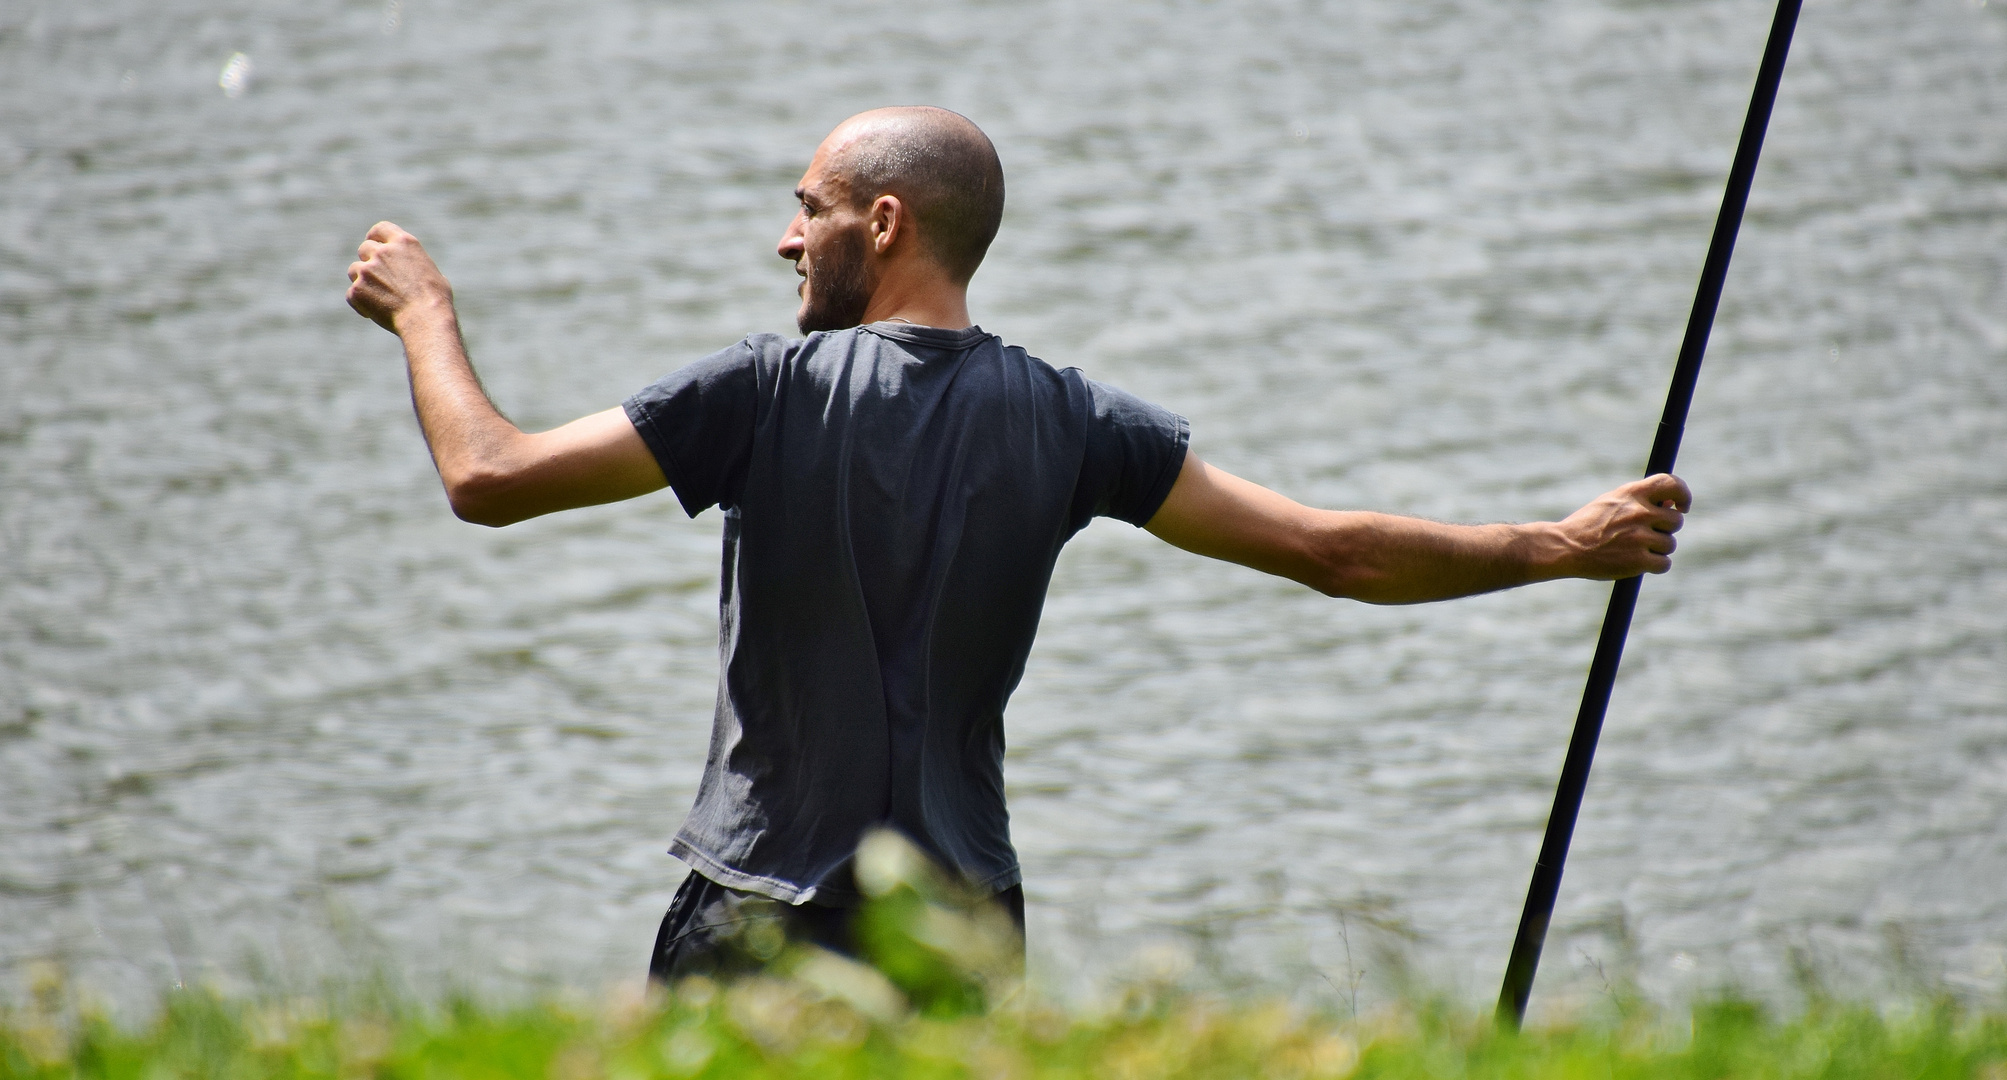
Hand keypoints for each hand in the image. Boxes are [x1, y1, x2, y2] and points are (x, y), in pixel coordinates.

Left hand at [346, 221, 452, 333]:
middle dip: (368, 261)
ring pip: (354, 270)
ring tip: (379, 298)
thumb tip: (410, 271)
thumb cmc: (436, 300)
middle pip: (364, 249)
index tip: (374, 243)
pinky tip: (374, 312)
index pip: (381, 229)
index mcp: (404, 243)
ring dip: (362, 281)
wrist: (425, 320)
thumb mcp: (432, 272)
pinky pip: (352, 294)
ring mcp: (367, 270)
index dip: (375, 237)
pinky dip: (360, 302)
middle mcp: (383, 252)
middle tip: (377, 278)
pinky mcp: (357, 289)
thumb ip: (414, 265)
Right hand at [1553, 473, 1690, 578]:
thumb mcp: (1612, 502)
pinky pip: (1664, 563)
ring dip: (1656, 549)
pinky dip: (1654, 566)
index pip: (1672, 484)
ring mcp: (1640, 537)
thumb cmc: (1588, 525)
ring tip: (1631, 549)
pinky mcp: (1638, 561)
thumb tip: (1675, 504)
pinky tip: (1635, 562)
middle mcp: (1639, 513)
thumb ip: (1641, 500)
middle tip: (1643, 535)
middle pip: (1675, 521)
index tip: (1681, 506)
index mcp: (1632, 493)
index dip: (1684, 494)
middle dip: (1664, 529)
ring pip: (1669, 544)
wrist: (1565, 547)